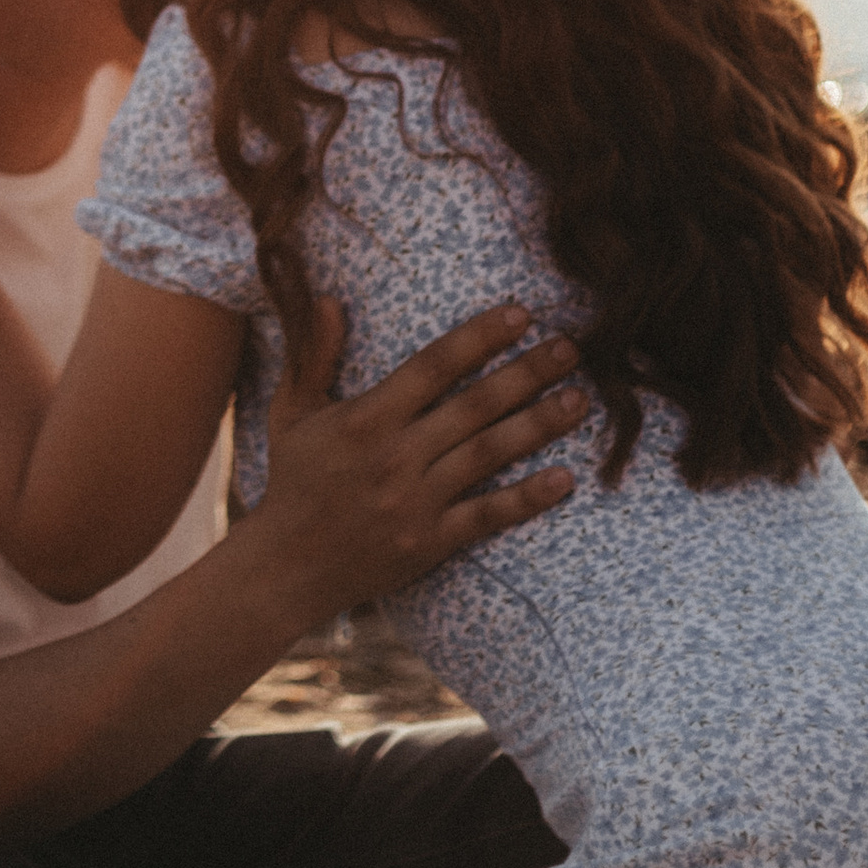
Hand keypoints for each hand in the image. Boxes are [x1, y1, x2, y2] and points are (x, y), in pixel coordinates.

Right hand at [252, 299, 586, 618]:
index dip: (480, 337)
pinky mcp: (431, 541)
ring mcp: (416, 501)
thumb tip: (334, 300)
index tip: (520, 313)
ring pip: (488, 454)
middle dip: (527, 373)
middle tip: (571, 348)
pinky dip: (527, 498)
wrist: (286, 568)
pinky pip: (487, 516)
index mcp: (365, 418)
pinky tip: (565, 478)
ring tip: (580, 400)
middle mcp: (395, 456)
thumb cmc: (293, 482)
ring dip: (539, 425)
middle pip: (474, 406)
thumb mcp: (293, 412)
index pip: (433, 366)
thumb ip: (315, 354)